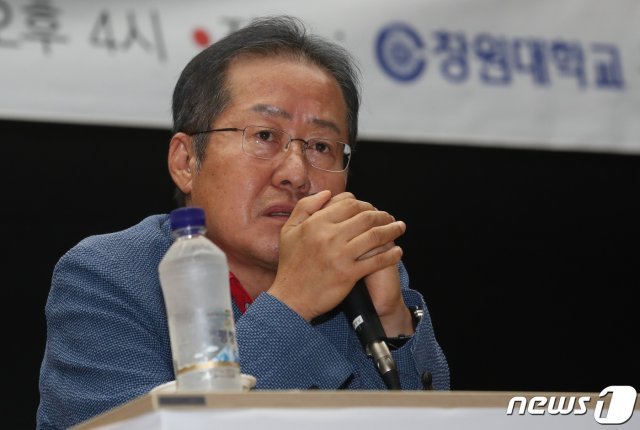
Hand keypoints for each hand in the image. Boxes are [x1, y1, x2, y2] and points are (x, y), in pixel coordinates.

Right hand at [267, 190, 405, 320]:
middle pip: (365, 217)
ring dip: (392, 230)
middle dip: (382, 215)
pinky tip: (397, 251)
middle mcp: (329, 236)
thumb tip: (327, 194)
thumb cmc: (290, 265)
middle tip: (390, 218)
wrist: (291, 298)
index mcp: (316, 223)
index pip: (348, 203)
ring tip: (400, 228)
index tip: (371, 208)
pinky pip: (377, 260)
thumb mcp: (289, 230)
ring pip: (375, 236)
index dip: (364, 203)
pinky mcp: (349, 273)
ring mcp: (340, 255)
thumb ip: (305, 207)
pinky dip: (391, 254)